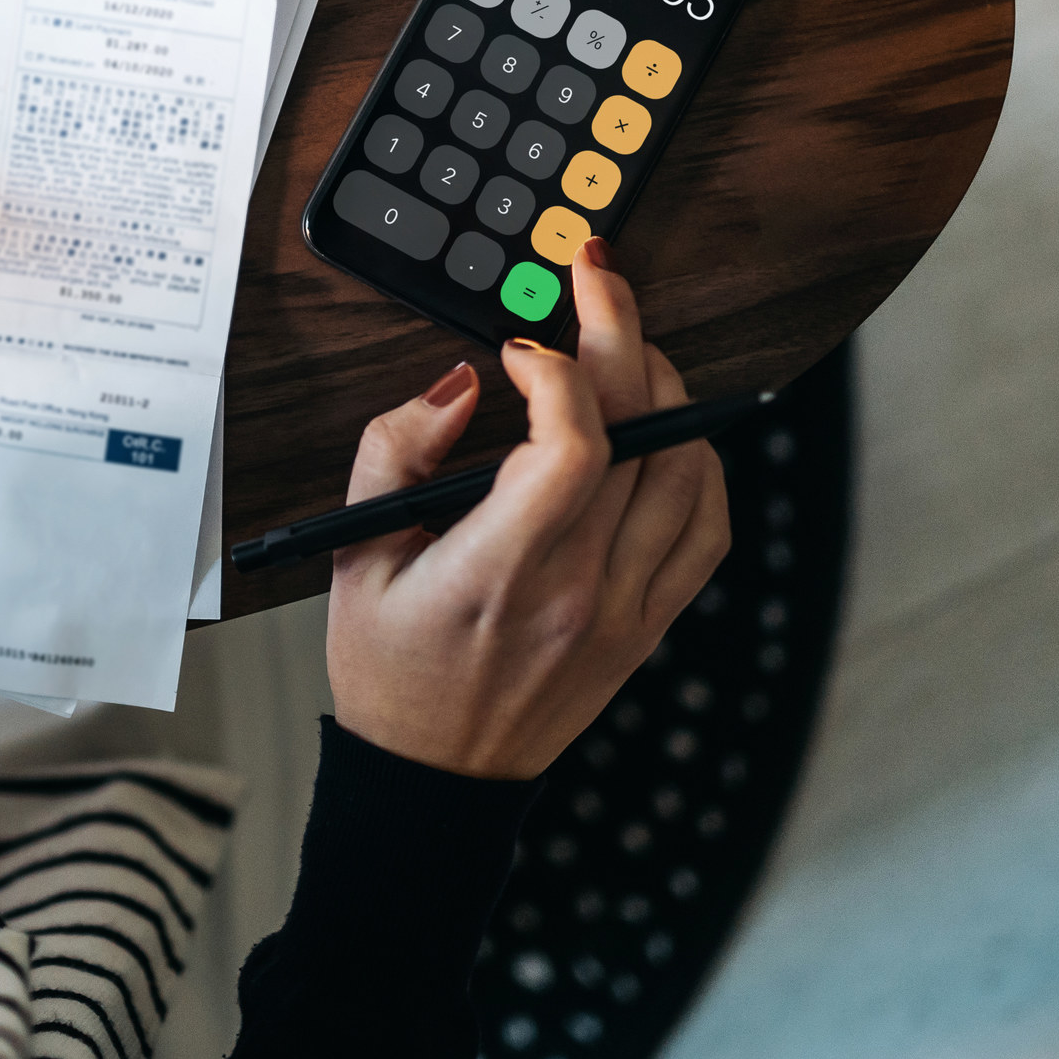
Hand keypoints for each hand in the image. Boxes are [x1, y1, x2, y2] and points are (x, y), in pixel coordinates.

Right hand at [326, 242, 730, 779]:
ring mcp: (625, 609)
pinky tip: (667, 430)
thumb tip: (461, 384)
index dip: (558, 370)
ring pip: (687, 468)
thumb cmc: (389, 670)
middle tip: (595, 278)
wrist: (435, 780)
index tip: (518, 347)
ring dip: (665, 387)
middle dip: (620, 331)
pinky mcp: (649, 624)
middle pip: (638, 432)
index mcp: (498, 571)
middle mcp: (577, 590)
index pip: (571, 445)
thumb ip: (394, 452)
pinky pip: (707, 527)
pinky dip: (699, 463)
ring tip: (627, 348)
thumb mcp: (352, 556)